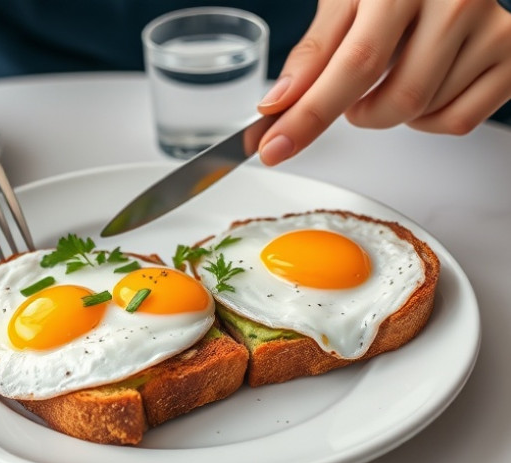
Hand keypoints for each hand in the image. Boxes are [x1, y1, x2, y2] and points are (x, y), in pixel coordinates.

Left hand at [257, 0, 510, 165]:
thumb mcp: (343, 2)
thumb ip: (312, 55)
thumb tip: (277, 107)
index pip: (354, 65)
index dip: (310, 114)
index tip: (275, 147)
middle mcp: (455, 1)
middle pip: (398, 100)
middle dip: (360, 115)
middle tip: (352, 96)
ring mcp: (491, 27)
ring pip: (426, 114)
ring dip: (393, 113)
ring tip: (394, 72)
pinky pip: (459, 121)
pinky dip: (428, 120)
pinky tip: (425, 83)